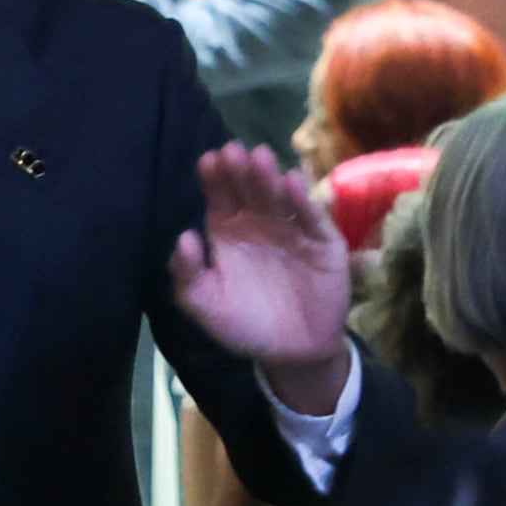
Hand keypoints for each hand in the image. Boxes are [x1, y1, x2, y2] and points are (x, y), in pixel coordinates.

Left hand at [172, 144, 352, 412]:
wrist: (291, 353)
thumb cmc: (245, 324)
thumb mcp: (207, 305)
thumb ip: (188, 276)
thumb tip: (183, 238)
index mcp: (228, 231)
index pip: (220, 197)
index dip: (214, 179)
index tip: (208, 161)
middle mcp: (259, 222)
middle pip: (249, 190)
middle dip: (240, 171)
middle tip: (232, 152)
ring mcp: (292, 229)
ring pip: (279, 197)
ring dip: (269, 177)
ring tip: (259, 158)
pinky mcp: (322, 242)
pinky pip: (312, 218)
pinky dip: (302, 200)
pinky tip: (291, 182)